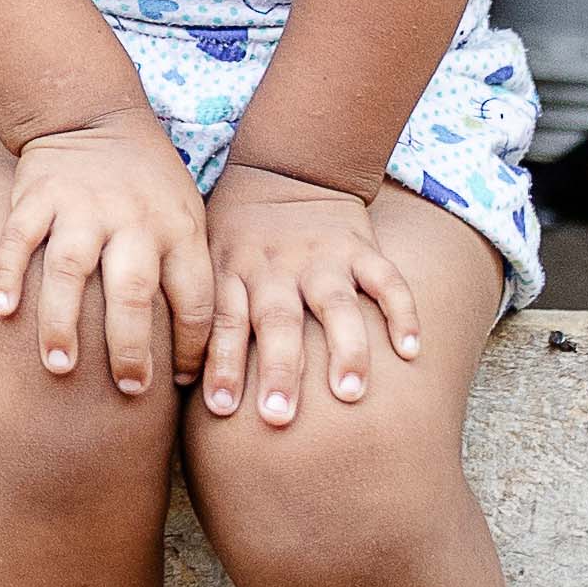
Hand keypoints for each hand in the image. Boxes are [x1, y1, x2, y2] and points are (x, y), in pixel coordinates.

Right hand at [0, 121, 213, 396]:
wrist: (93, 115)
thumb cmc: (148, 185)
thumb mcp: (186, 215)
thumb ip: (187, 272)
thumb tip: (200, 358)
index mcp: (178, 228)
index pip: (195, 296)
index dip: (193, 345)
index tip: (179, 383)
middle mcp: (132, 219)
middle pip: (134, 291)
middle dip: (131, 347)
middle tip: (128, 388)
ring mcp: (82, 206)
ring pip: (72, 270)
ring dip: (64, 322)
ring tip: (60, 366)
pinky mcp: (38, 195)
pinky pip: (19, 238)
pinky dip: (7, 273)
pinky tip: (0, 310)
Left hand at [197, 163, 418, 424]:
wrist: (286, 170)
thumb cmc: (237, 236)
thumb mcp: (208, 259)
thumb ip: (202, 311)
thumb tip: (176, 383)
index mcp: (233, 272)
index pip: (224, 321)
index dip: (221, 364)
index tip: (221, 407)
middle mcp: (275, 268)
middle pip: (277, 322)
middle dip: (279, 370)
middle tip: (279, 416)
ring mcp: (321, 258)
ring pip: (335, 305)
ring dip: (344, 349)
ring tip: (349, 393)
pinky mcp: (360, 248)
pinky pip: (386, 280)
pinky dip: (402, 313)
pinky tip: (411, 351)